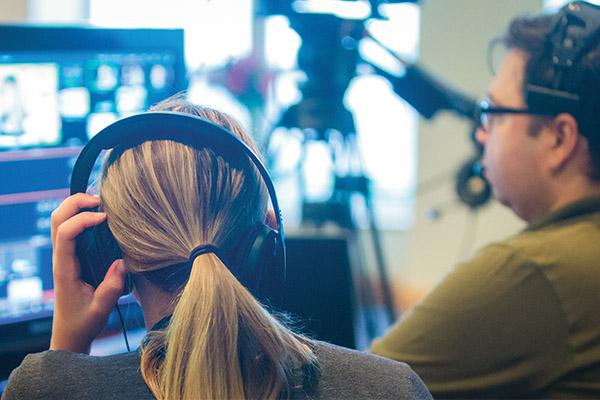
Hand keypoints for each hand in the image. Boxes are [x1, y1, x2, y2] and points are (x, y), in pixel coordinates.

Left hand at [49, 193, 125, 353]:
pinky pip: (69, 227)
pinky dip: (81, 214)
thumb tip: (121, 262)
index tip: (106, 219)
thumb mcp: (101, 309)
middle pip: (57, 217)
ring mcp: (63, 254)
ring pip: (60, 218)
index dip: (84, 220)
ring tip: (101, 204)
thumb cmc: (84, 321)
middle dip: (76, 202)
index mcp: (65, 268)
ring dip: (77, 205)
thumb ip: (111, 287)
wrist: (70, 333)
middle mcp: (60, 257)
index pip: (66, 233)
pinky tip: (100, 217)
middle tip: (101, 201)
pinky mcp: (70, 255)